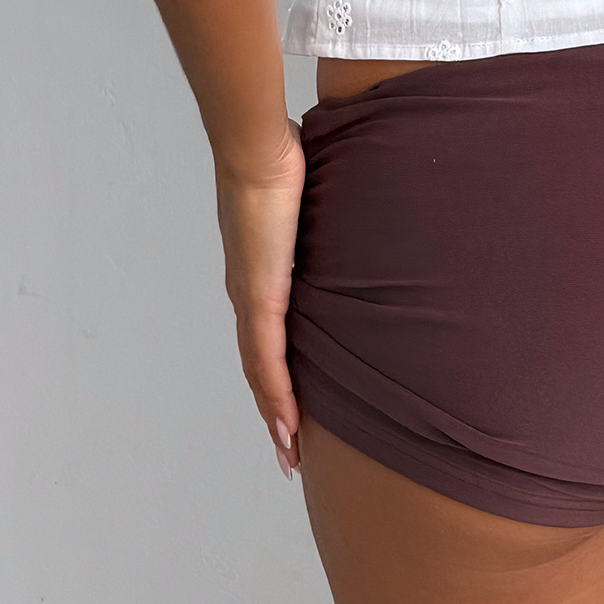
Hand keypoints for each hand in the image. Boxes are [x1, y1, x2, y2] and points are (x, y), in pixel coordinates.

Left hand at [215, 121, 305, 477]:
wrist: (257, 151)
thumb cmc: (281, 157)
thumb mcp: (311, 193)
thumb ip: (325, 206)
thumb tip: (356, 192)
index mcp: (257, 271)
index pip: (265, 334)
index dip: (275, 372)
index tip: (287, 403)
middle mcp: (247, 293)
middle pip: (257, 367)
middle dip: (273, 409)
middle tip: (288, 448)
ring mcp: (251, 299)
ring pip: (259, 374)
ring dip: (274, 415)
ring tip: (289, 452)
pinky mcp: (261, 298)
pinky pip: (268, 360)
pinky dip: (277, 396)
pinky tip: (287, 426)